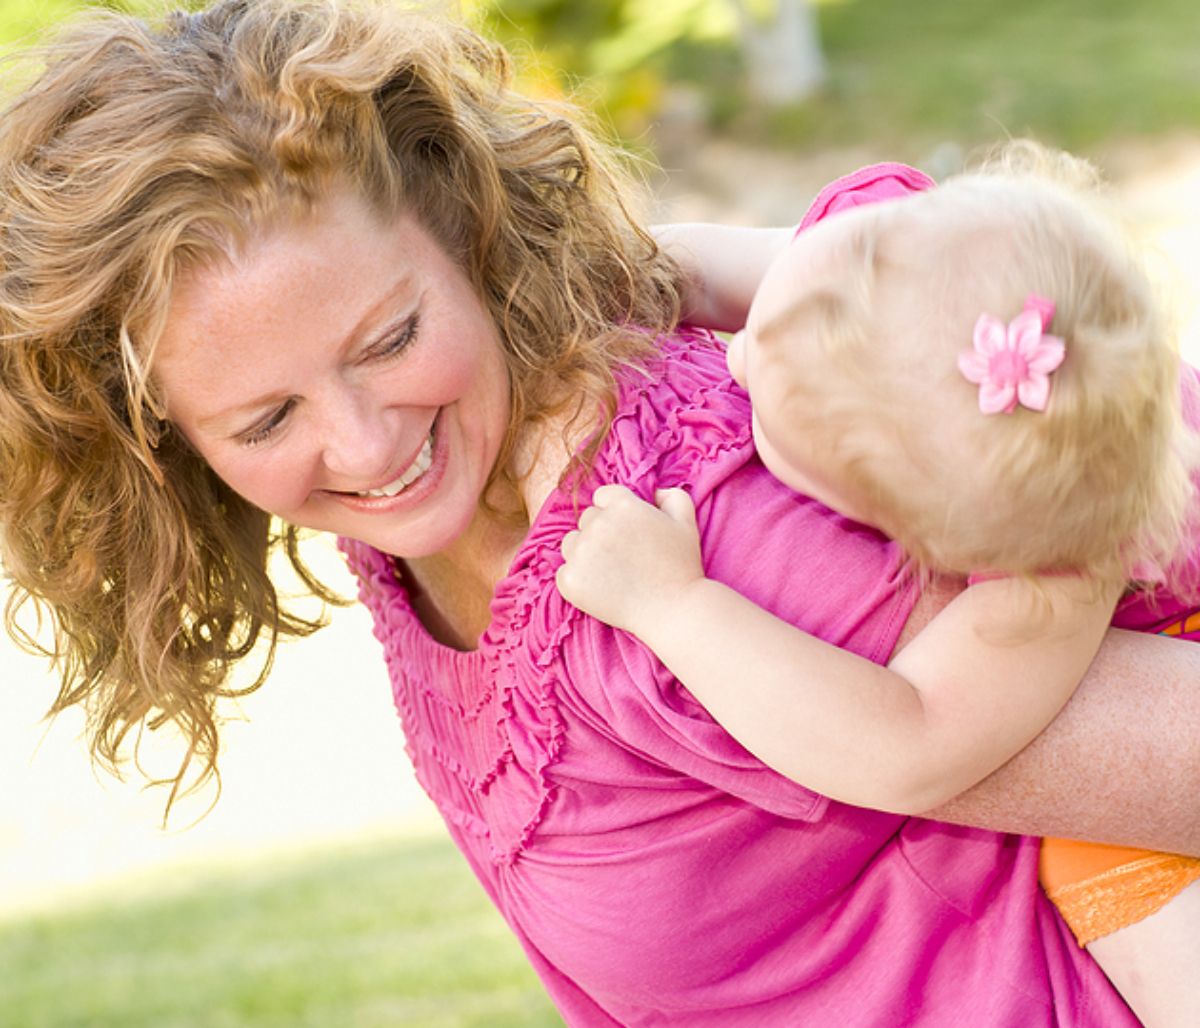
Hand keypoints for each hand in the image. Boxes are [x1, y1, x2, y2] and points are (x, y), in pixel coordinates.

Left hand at [556, 484, 705, 634]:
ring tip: (611, 573)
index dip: (614, 513)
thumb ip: (673, 496)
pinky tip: (601, 589)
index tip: (627, 534)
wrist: (673, 610)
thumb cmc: (681, 567)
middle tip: (624, 557)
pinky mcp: (570, 579)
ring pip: (571, 543)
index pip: (602, 496)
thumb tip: (655, 490)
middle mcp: (598, 525)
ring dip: (585, 553)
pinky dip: (578, 580)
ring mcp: (581, 553)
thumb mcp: (686, 523)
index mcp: (623, 506)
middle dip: (601, 533)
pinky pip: (564, 572)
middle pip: (587, 519)